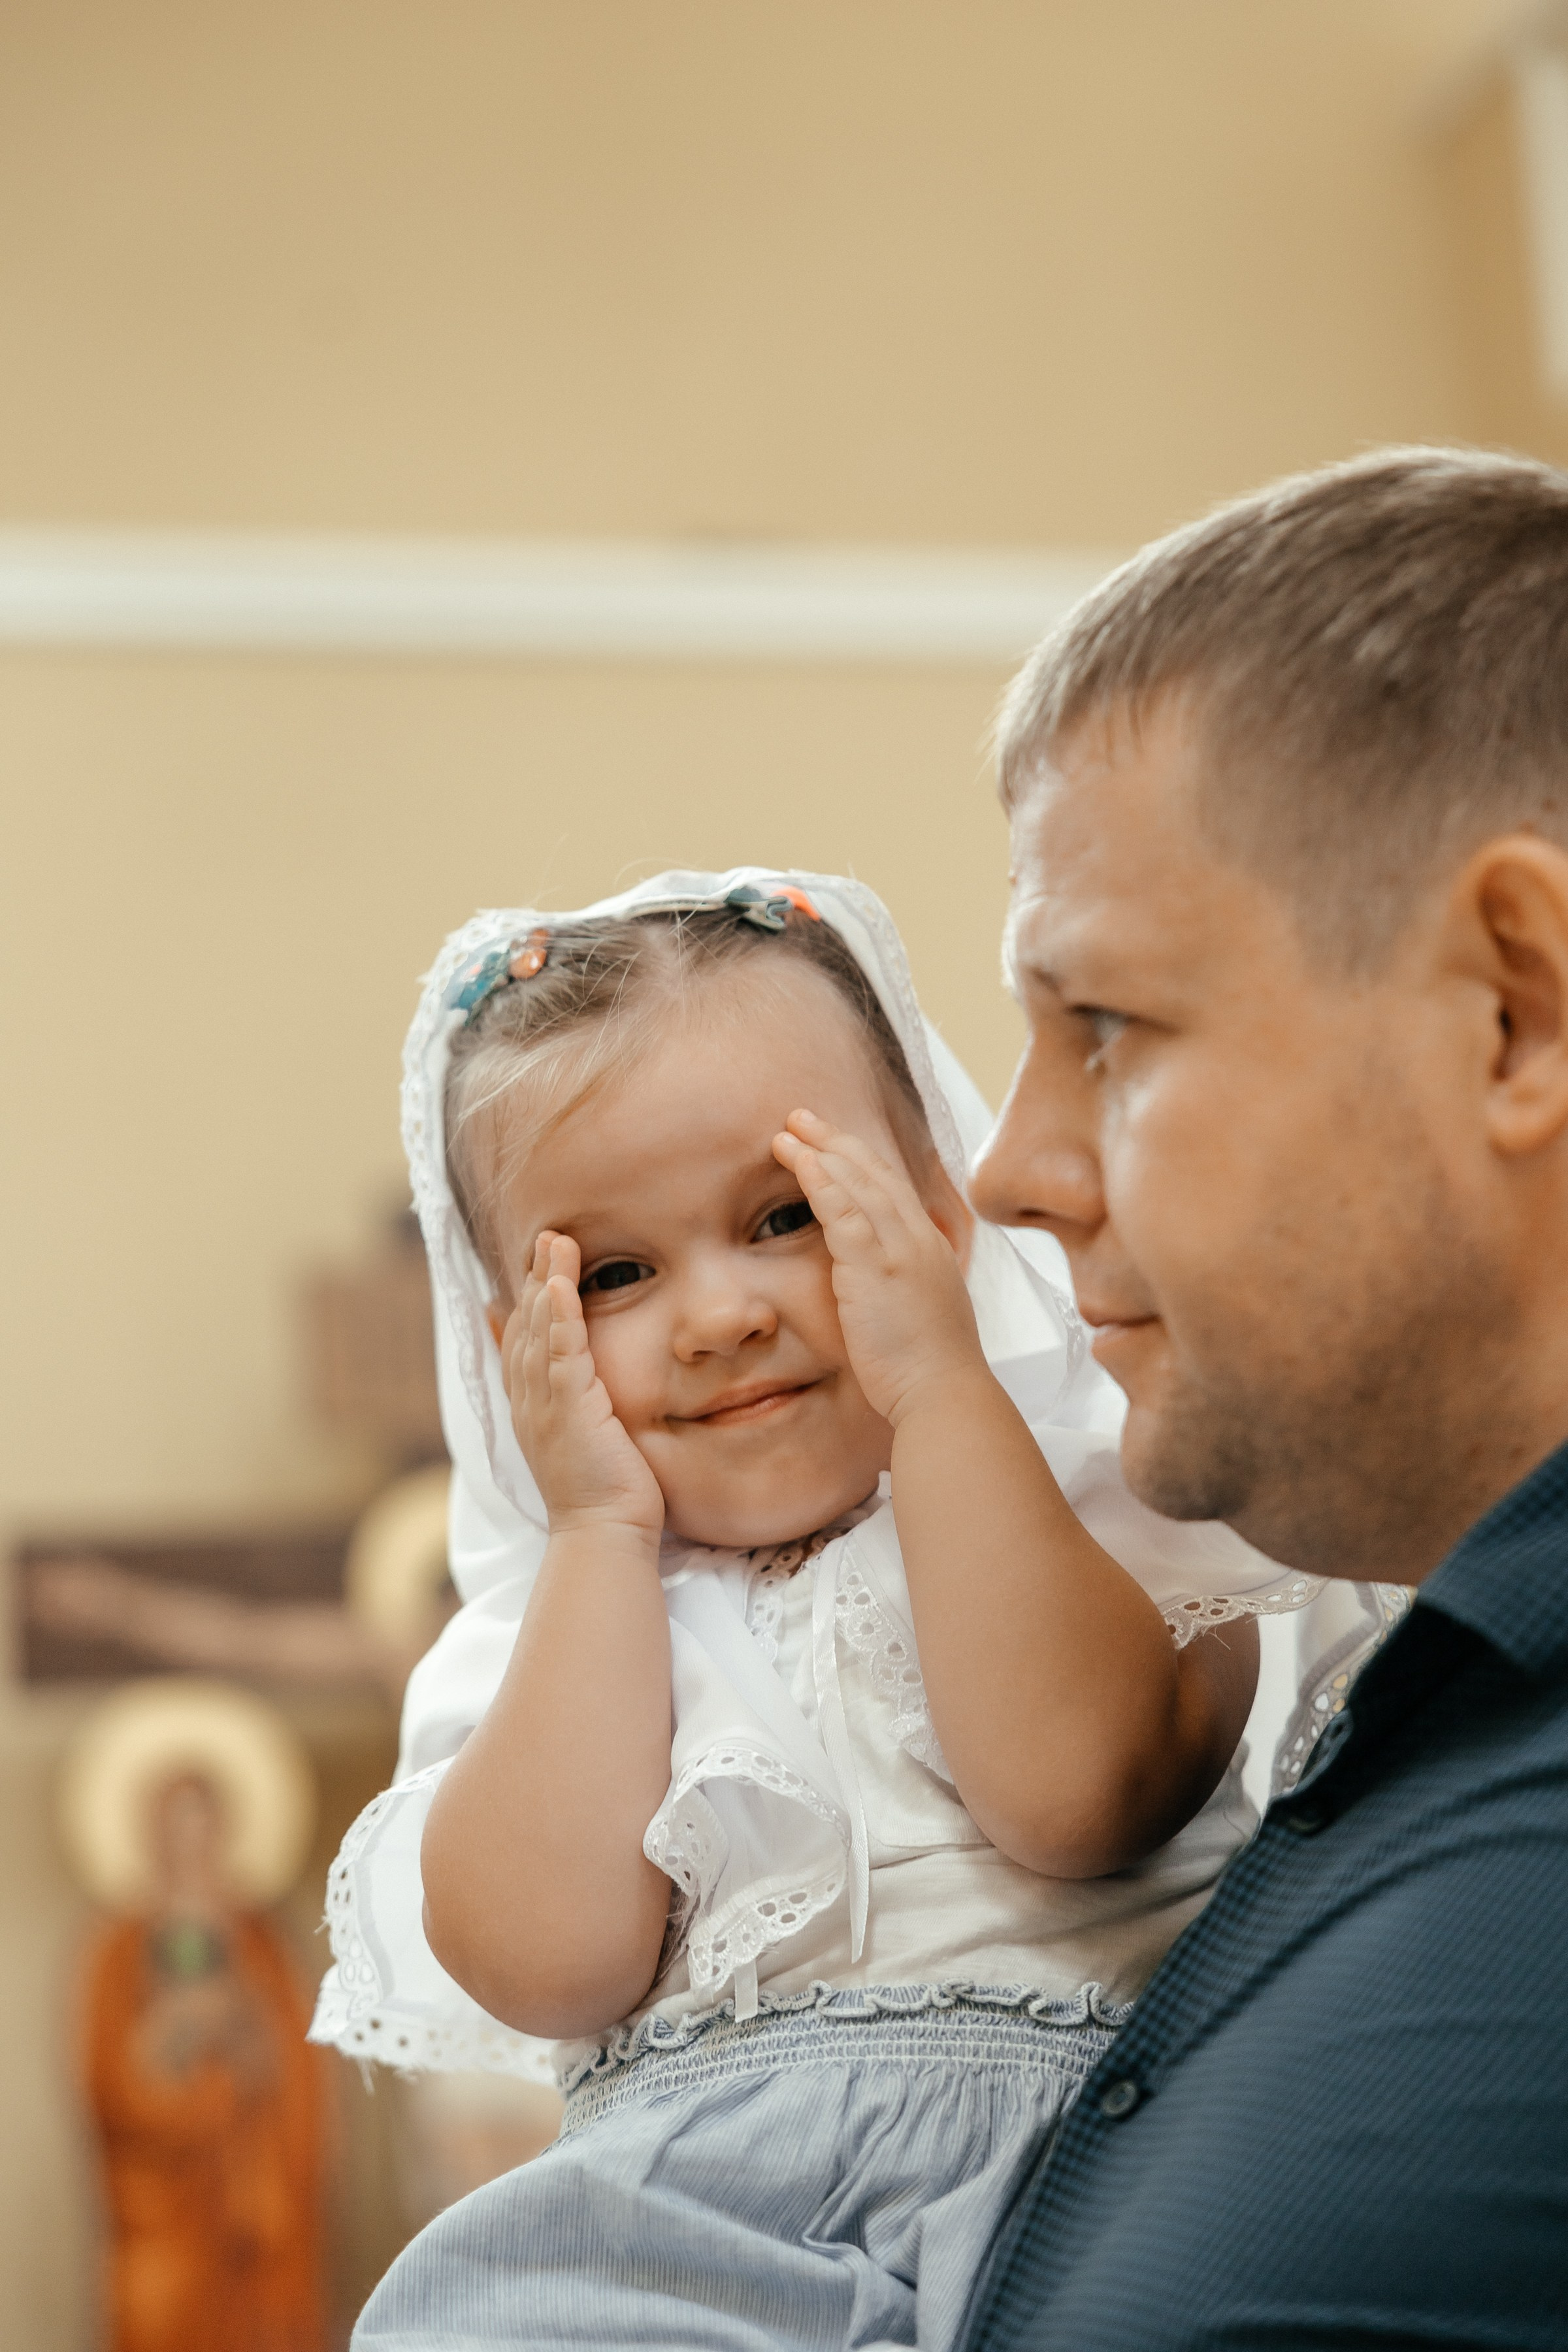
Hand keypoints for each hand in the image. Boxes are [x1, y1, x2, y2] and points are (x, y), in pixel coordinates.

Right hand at [499, 1233, 664, 1539]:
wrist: (605, 1534)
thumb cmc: (604, 1489)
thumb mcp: (583, 1435)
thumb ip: (573, 1399)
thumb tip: (569, 1371)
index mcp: (533, 1406)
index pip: (522, 1340)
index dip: (528, 1298)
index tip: (537, 1261)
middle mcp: (530, 1401)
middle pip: (524, 1325)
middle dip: (534, 1276)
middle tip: (546, 1234)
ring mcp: (545, 1405)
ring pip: (537, 1331)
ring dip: (544, 1282)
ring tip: (554, 1241)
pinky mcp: (569, 1410)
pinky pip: (559, 1354)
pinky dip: (557, 1318)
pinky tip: (559, 1285)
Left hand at [772, 1111, 988, 1425]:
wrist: (944, 1394)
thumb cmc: (928, 1370)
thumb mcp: (920, 1315)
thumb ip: (900, 1287)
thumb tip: (878, 1282)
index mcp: (930, 1248)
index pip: (893, 1188)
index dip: (860, 1160)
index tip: (832, 1143)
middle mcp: (920, 1238)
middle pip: (876, 1172)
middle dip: (837, 1140)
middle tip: (802, 1118)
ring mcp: (901, 1247)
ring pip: (857, 1181)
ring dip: (820, 1150)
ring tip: (787, 1129)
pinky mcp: (876, 1265)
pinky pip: (842, 1209)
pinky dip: (818, 1178)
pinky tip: (795, 1159)